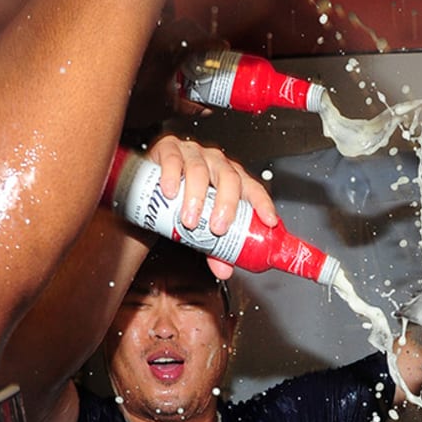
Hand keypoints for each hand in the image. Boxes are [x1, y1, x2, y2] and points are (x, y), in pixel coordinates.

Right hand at [147, 135, 277, 278]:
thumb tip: (224, 271)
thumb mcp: (202, 225)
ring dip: (195, 198)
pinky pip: (173, 159)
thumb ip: (214, 248)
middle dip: (226, 204)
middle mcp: (216, 164)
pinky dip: (171, 176)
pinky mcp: (169, 150)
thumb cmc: (184, 201)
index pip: (253, 189)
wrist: (153, 186)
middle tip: (217, 229)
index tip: (269, 221)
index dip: (263, 203)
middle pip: (229, 179)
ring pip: (200, 171)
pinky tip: (170, 192)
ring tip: (189, 221)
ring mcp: (194, 154)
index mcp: (232, 180)